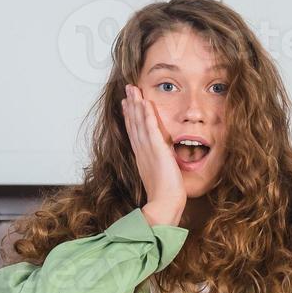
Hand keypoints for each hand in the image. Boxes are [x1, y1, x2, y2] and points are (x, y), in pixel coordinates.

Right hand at [122, 84, 184, 224]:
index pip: (134, 132)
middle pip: (133, 123)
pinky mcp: (157, 150)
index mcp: (142, 157)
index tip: (126, 105)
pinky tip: (145, 103)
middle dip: (130, 105)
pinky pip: (151, 128)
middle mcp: (142, 151)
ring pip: (139, 122)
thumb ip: (158, 167)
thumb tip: (161, 163)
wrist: (165, 203)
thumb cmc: (164, 195)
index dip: (130, 117)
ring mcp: (148, 150)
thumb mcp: (159, 176)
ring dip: (136, 104)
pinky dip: (147, 115)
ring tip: (132, 90)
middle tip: (127, 90)